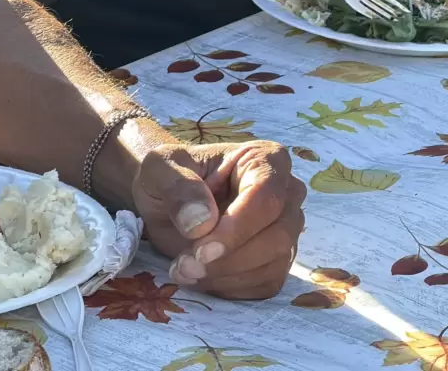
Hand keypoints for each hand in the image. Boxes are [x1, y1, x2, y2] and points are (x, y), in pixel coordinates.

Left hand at [133, 141, 305, 298]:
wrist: (167, 200)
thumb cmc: (169, 177)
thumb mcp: (160, 168)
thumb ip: (179, 188)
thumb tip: (202, 222)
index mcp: (265, 159)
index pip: (266, 198)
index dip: (236, 228)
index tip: (201, 250)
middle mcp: (287, 193)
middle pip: (277, 236)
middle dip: (228, 259)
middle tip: (184, 267)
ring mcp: (286, 229)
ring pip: (274, 265)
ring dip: (225, 276)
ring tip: (183, 270)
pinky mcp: (277, 261)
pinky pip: (266, 284)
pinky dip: (231, 288)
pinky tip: (202, 277)